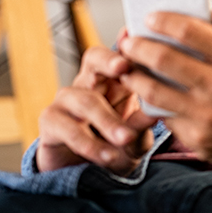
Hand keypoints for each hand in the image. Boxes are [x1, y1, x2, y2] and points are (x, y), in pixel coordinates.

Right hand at [36, 36, 157, 173]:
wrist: (90, 175)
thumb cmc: (118, 147)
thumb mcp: (138, 135)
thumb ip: (144, 120)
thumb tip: (160, 108)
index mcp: (116, 80)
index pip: (120, 54)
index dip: (127, 46)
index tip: (134, 38)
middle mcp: (89, 83)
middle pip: (94, 59)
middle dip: (109, 61)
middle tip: (124, 68)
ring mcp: (66, 100)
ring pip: (84, 99)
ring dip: (107, 120)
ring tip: (126, 138)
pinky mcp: (50, 122)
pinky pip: (66, 127)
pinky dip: (88, 143)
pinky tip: (107, 156)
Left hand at [119, 7, 211, 181]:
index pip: (192, 32)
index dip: (166, 21)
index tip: (151, 17)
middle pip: (165, 59)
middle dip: (140, 46)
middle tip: (130, 41)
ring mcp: (209, 117)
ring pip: (155, 91)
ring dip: (135, 76)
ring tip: (129, 67)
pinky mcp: (200, 139)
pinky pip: (166, 117)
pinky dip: (154, 103)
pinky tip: (150, 93)